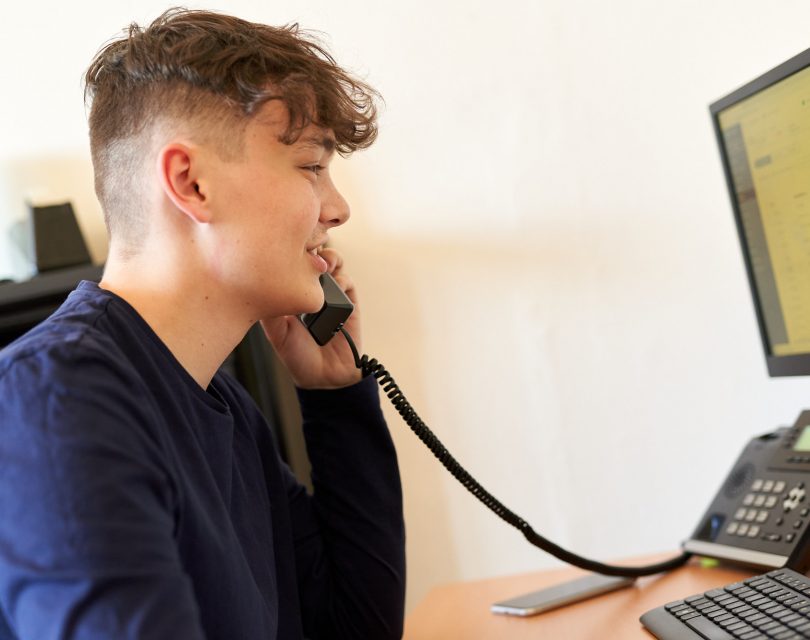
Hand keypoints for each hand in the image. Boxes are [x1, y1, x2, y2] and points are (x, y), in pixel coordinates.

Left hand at [261, 248, 362, 388]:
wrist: (325, 379)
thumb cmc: (297, 356)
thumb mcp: (276, 333)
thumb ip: (271, 310)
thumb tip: (263, 282)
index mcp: (291, 292)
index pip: (292, 262)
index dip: (291, 248)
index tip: (286, 241)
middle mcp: (311, 290)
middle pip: (313, 256)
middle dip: (313, 245)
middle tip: (309, 247)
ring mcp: (331, 294)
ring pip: (333, 264)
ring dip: (330, 257)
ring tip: (325, 263)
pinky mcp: (349, 304)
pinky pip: (348, 282)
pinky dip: (342, 277)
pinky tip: (335, 283)